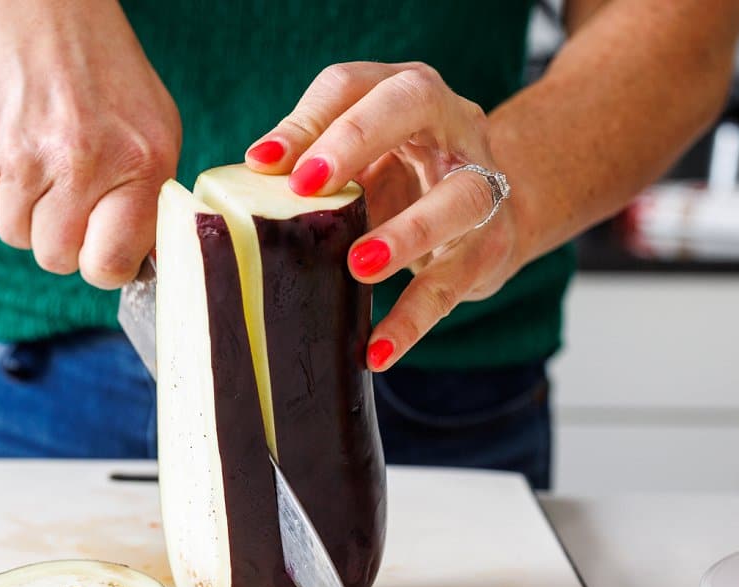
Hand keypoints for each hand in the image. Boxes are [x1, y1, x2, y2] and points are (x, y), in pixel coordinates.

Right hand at [0, 0, 179, 286]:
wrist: (38, 10)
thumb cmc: (104, 76)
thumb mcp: (153, 131)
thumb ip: (149, 201)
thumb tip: (138, 264)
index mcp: (139, 164)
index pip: (109, 265)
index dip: (102, 265)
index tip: (101, 250)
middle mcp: (82, 163)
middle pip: (55, 257)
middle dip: (60, 238)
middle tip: (70, 198)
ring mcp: (25, 156)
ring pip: (16, 234)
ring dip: (27, 210)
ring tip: (45, 161)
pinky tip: (16, 142)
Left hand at [244, 62, 517, 370]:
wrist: (486, 216)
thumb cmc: (401, 182)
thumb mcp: (360, 165)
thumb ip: (311, 166)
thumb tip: (246, 180)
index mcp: (405, 91)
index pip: (353, 84)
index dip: (308, 119)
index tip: (263, 162)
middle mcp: (451, 122)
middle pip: (411, 104)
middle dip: (356, 141)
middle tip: (305, 187)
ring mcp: (481, 182)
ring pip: (455, 198)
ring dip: (406, 233)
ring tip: (359, 266)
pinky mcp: (491, 246)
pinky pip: (453, 283)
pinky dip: (414, 320)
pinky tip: (379, 349)